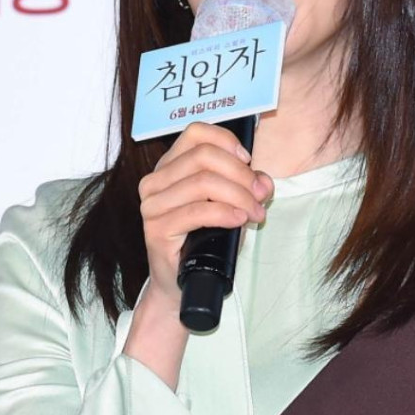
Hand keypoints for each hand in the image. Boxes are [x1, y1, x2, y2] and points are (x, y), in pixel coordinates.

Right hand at [137, 121, 272, 304]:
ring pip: (203, 182)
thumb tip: (262, 181)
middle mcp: (155, 180)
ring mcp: (152, 205)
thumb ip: (246, 185)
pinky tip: (239, 219)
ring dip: (238, 195)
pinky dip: (225, 213)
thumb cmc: (204, 237)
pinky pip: (197, 211)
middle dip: (240, 173)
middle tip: (260, 193)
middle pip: (204, 156)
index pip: (196, 133)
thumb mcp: (230, 202)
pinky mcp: (156, 229)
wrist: (181, 281)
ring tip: (255, 212)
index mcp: (169, 165)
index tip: (248, 160)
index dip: (226, 141)